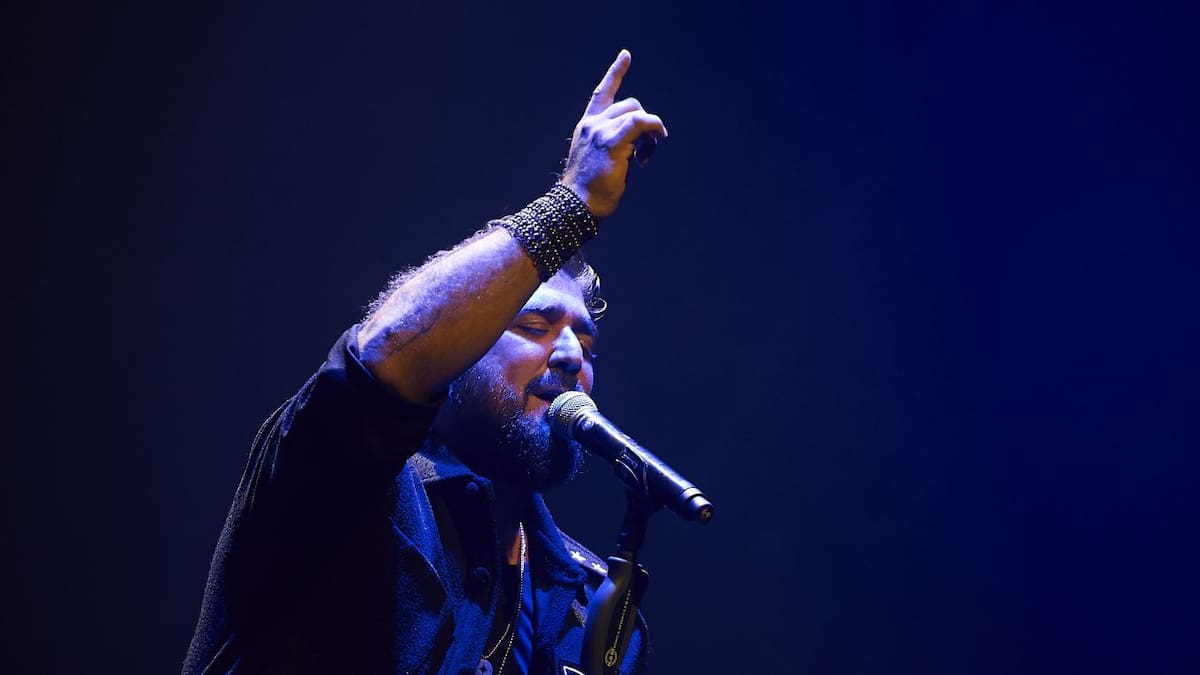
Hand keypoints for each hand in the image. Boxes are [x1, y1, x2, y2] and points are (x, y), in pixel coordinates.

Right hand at [561, 50, 667, 219]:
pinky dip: (653, 126)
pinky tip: (658, 137)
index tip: (626, 56)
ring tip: (645, 156)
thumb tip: (639, 144)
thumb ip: (615, 143)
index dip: (615, 73)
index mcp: (586, 127)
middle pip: (629, 104)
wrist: (577, 204)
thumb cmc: (590, 190)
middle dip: (644, 122)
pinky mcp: (612, 141)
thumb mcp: (600, 160)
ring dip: (649, 131)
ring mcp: (600, 131)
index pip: (601, 93)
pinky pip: (640, 122)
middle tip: (646, 150)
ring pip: (636, 113)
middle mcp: (592, 124)